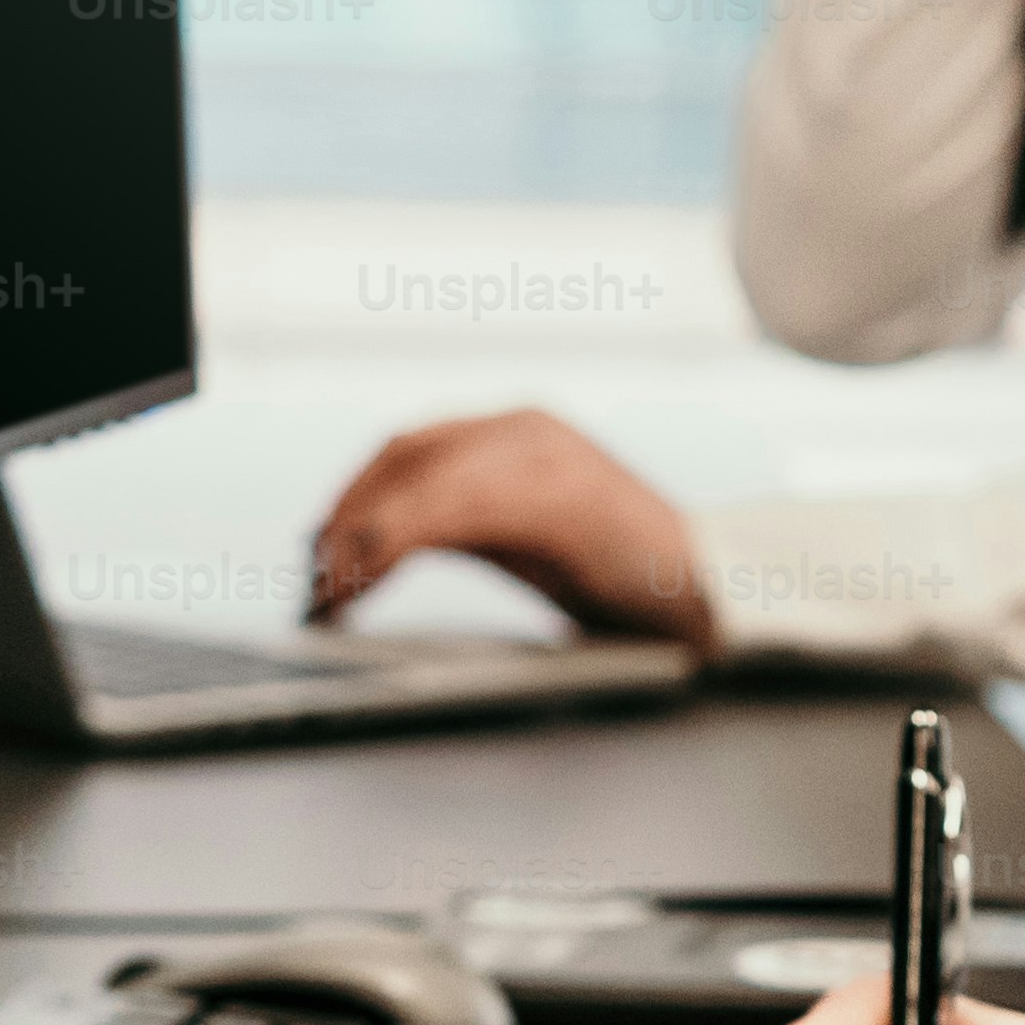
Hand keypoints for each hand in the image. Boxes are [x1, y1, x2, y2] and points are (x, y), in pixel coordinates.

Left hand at [306, 409, 716, 650]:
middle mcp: (528, 428)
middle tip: (311, 582)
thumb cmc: (623, 578)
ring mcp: (545, 456)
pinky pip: (452, 509)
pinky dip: (398, 542)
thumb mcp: (526, 539)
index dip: (350, 499)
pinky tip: (371, 576)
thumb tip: (369, 549)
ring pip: (419, 480)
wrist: (714, 596)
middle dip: (344, 519)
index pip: (407, 450)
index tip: (315, 553)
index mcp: (521, 432)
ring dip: (360, 537)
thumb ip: (463, 523)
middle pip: (402, 457)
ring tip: (331, 590)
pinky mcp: (557, 497)